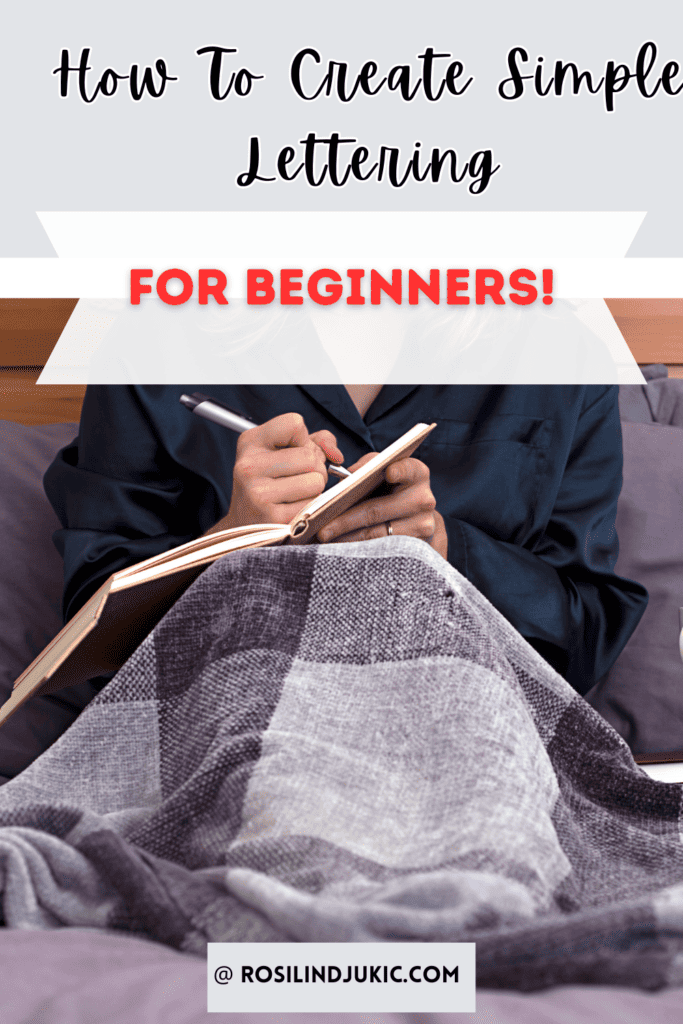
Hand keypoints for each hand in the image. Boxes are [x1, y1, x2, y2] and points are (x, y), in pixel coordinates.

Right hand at [207, 413, 342, 532]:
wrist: (245, 525)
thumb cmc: (270, 483)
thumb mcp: (283, 452)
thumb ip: (316, 441)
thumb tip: (336, 455)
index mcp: (250, 442)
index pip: (294, 424)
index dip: (305, 440)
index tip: (295, 452)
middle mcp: (249, 465)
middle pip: (310, 457)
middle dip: (315, 469)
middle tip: (298, 479)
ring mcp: (257, 492)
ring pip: (316, 481)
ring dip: (314, 490)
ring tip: (295, 494)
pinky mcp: (271, 518)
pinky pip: (312, 505)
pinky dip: (309, 508)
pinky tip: (292, 510)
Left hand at [317, 455, 447, 558]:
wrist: (416, 518)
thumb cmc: (391, 489)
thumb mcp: (383, 472)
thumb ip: (367, 466)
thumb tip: (347, 478)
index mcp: (417, 474)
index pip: (410, 469)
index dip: (400, 471)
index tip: (388, 472)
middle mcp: (424, 499)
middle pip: (378, 509)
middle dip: (345, 519)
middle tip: (321, 527)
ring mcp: (422, 526)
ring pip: (376, 534)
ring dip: (346, 537)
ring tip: (324, 538)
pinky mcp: (415, 548)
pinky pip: (380, 550)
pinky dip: (357, 548)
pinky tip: (339, 546)